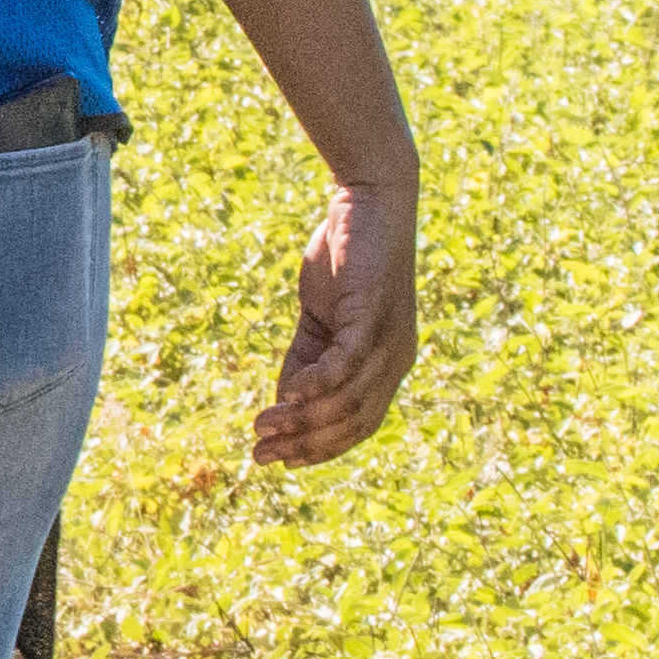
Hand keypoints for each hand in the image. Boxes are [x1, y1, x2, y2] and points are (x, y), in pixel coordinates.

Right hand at [238, 179, 418, 467]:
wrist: (372, 198)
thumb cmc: (347, 257)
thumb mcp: (320, 317)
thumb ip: (305, 359)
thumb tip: (283, 404)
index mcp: (387, 364)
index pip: (358, 425)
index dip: (319, 448)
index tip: (279, 461)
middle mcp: (397, 358)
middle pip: (354, 422)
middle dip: (306, 444)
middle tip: (261, 454)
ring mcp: (391, 338)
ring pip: (350, 399)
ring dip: (303, 419)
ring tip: (263, 427)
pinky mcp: (376, 313)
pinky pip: (349, 361)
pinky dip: (319, 382)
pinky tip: (288, 393)